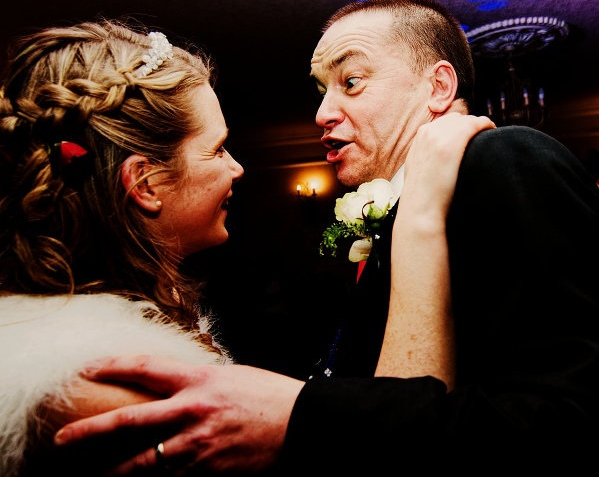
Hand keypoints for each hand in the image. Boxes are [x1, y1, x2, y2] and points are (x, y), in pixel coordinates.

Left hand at [54, 357, 303, 471]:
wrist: (302, 428)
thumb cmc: (270, 399)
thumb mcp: (231, 377)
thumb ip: (198, 384)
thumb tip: (175, 389)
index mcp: (198, 379)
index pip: (145, 368)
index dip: (113, 366)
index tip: (86, 369)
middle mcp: (191, 411)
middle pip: (129, 420)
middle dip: (91, 431)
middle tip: (63, 440)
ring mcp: (197, 447)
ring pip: (143, 464)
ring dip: (115, 473)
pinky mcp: (207, 475)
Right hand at [397, 113, 494, 230]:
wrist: (421, 209)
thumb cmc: (423, 196)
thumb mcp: (417, 166)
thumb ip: (426, 152)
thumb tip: (438, 154)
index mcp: (421, 135)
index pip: (446, 122)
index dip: (460, 128)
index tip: (470, 138)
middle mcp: (430, 131)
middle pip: (457, 119)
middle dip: (469, 126)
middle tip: (480, 139)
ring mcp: (441, 135)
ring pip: (467, 120)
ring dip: (478, 127)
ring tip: (488, 137)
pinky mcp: (454, 142)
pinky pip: (476, 124)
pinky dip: (486, 125)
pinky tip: (492, 131)